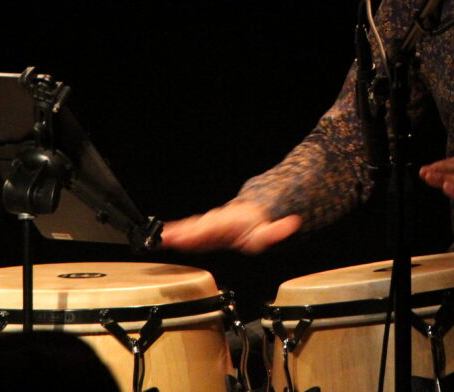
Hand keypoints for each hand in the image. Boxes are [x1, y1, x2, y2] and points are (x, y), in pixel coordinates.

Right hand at [161, 199, 301, 253]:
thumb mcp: (270, 231)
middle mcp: (215, 222)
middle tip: (168, 237)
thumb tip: (293, 223)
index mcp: (230, 223)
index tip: (189, 235)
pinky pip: (186, 232)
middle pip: (198, 227)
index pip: (215, 228)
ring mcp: (206, 226)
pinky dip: (174, 235)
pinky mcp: (200, 232)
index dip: (202, 232)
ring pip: (189, 228)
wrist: (250, 215)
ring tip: (160, 238)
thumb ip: (279, 230)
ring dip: (175, 233)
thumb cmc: (257, 225)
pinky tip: (162, 239)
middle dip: (184, 232)